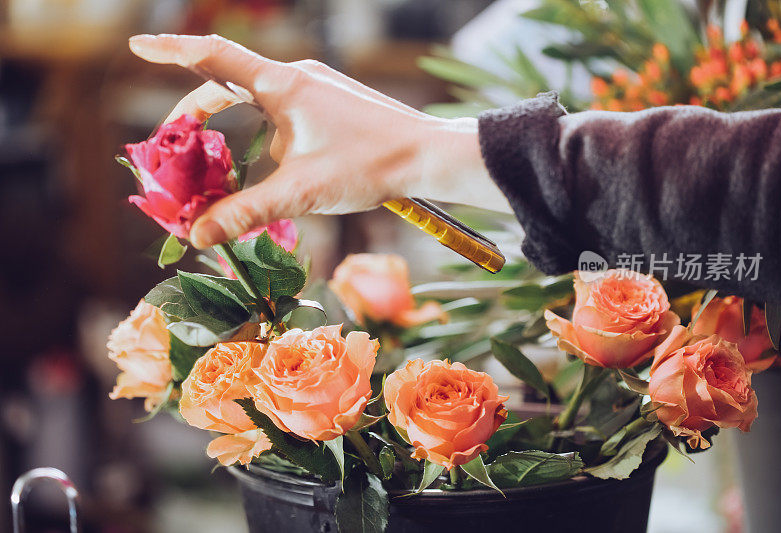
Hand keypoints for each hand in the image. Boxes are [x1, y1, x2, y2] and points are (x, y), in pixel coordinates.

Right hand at [128, 34, 510, 248]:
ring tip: (220, 169)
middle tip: (174, 141)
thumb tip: (198, 235)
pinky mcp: (331, 104)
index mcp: (283, 85)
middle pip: (230, 83)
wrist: (429, 156)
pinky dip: (264, 135)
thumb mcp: (301, 192)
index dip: (171, 52)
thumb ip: (246, 212)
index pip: (214, 58)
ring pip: (258, 101)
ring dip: (234, 130)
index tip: (137, 46)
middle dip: (197, 112)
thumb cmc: (371, 166)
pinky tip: (277, 169)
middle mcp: (297, 76)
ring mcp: (317, 88)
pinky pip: (284, 111)